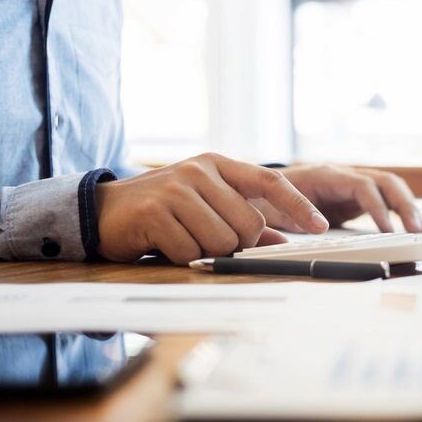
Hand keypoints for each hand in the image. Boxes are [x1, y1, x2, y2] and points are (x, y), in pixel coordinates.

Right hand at [96, 153, 328, 264]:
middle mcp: (199, 171)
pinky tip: (163, 243)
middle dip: (237, 244)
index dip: (298, 204)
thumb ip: (242, 221)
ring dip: (206, 251)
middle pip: (249, 224)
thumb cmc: (163, 212)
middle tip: (208, 240)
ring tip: (182, 238)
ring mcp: (175, 188)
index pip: (270, 181)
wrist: (102, 212)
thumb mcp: (205, 208)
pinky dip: (181, 256)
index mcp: (217, 165)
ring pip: (222, 240)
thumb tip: (281, 244)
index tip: (320, 226)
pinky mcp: (154, 211)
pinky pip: (190, 250)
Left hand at [253, 165, 421, 233]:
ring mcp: (351, 186)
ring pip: (389, 188)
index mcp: (325, 176)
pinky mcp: (354, 199)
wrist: (257, 189)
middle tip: (414, 230)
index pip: (361, 186)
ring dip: (407, 207)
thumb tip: (317, 229)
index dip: (377, 207)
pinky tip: (410, 229)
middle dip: (403, 204)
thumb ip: (292, 215)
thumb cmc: (264, 198)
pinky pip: (384, 200)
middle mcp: (343, 177)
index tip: (387, 230)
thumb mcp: (273, 208)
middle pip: (384, 181)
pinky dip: (400, 212)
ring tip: (420, 231)